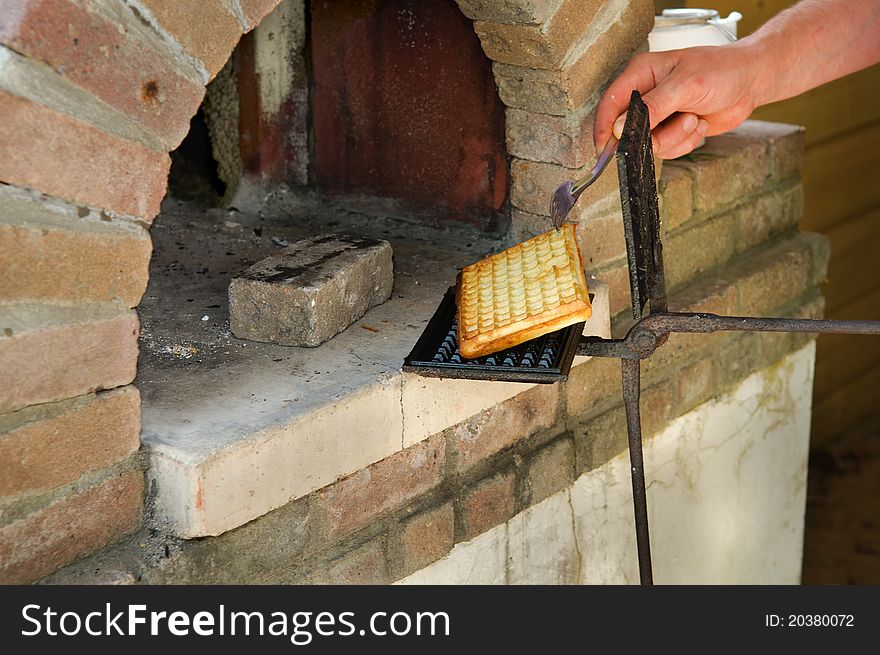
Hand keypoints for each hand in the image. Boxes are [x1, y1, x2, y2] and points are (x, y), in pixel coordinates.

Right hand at [594, 43, 761, 158]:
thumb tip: (621, 128)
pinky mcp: (671, 130)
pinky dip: (686, 142)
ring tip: (694, 117)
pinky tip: (699, 123)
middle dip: (656, 134)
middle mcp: (646, 95)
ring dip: (676, 137)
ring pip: (650, 144)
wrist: (751, 81)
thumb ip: (653, 107)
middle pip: (629, 130)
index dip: (604, 127)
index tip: (605, 148)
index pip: (611, 103)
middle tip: (680, 119)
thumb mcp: (686, 85)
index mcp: (641, 74)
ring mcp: (658, 115)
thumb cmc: (722, 70)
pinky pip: (667, 149)